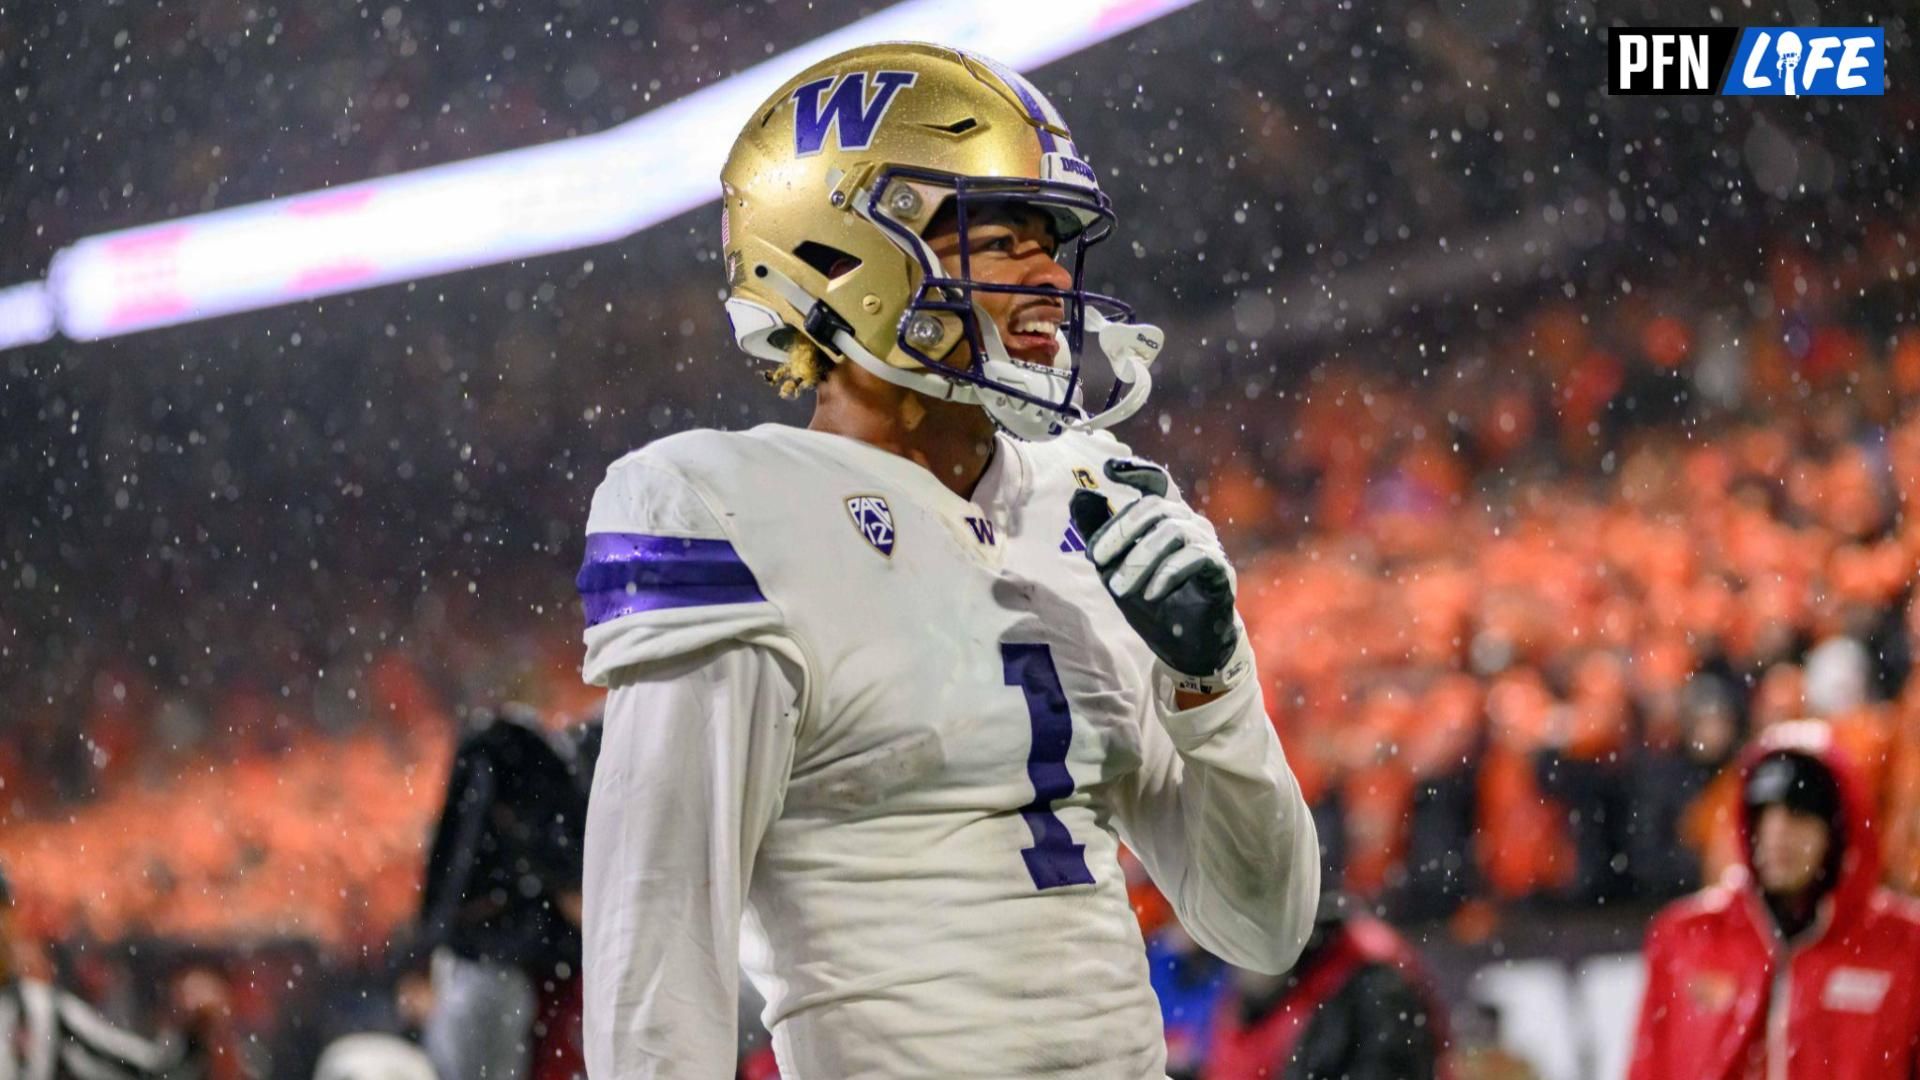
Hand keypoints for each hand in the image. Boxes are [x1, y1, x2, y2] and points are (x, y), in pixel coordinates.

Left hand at [1070, 460, 1250, 693]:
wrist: (1184, 643)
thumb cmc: (1150, 599)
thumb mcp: (1113, 566)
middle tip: (1097, 560)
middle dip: (1121, 531)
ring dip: (1139, 559)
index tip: (1108, 468)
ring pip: (1172, 531)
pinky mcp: (1220, 569)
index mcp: (1166, 517)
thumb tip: (1078, 494)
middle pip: (1155, 507)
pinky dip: (1167, 574)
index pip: (1156, 481)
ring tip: (1119, 588)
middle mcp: (1189, 523)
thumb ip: (1098, 532)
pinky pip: (1194, 558)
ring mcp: (1207, 543)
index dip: (1136, 470)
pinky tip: (1150, 594)